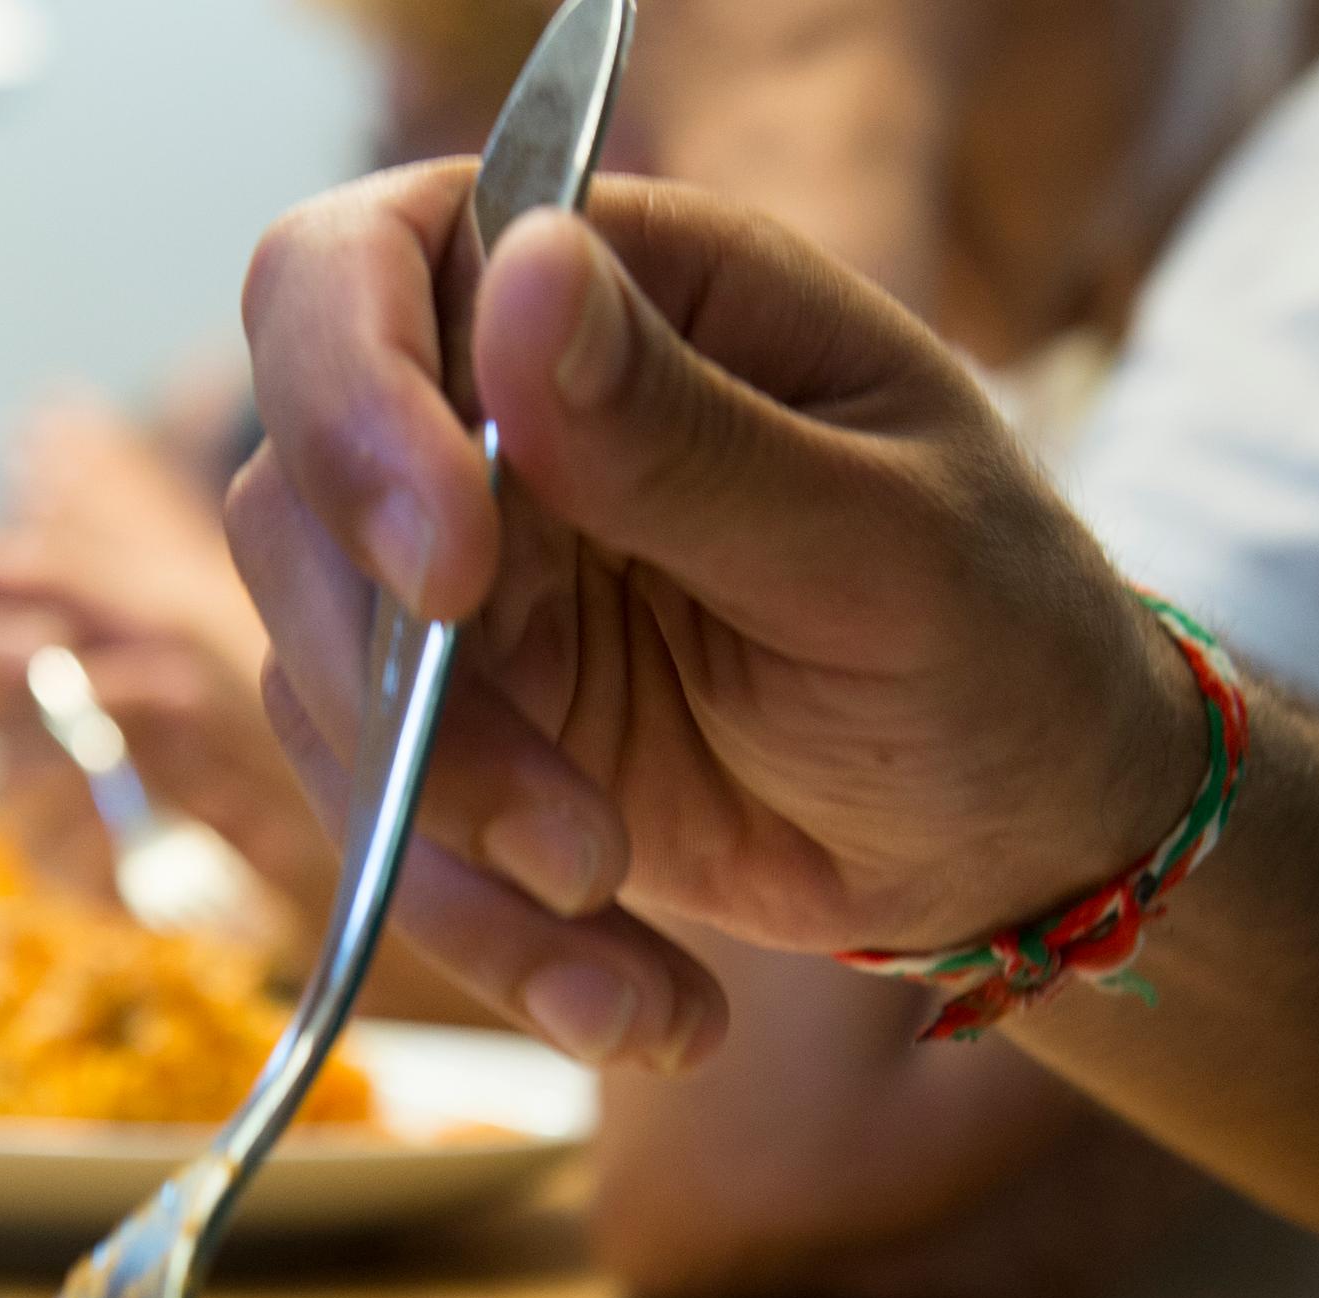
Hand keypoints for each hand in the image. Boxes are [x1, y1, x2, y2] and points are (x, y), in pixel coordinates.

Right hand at [228, 164, 1195, 1065]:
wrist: (1027, 841)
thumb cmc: (1006, 645)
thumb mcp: (885, 545)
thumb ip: (693, 434)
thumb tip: (520, 273)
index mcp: (619, 293)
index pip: (363, 272)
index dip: (348, 401)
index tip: (445, 568)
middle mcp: (502, 421)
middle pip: (292, 504)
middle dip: (400, 698)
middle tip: (568, 840)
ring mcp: (469, 588)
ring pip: (327, 697)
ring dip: (455, 850)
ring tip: (628, 931)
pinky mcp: (465, 739)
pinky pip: (390, 836)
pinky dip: (496, 939)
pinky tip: (639, 1004)